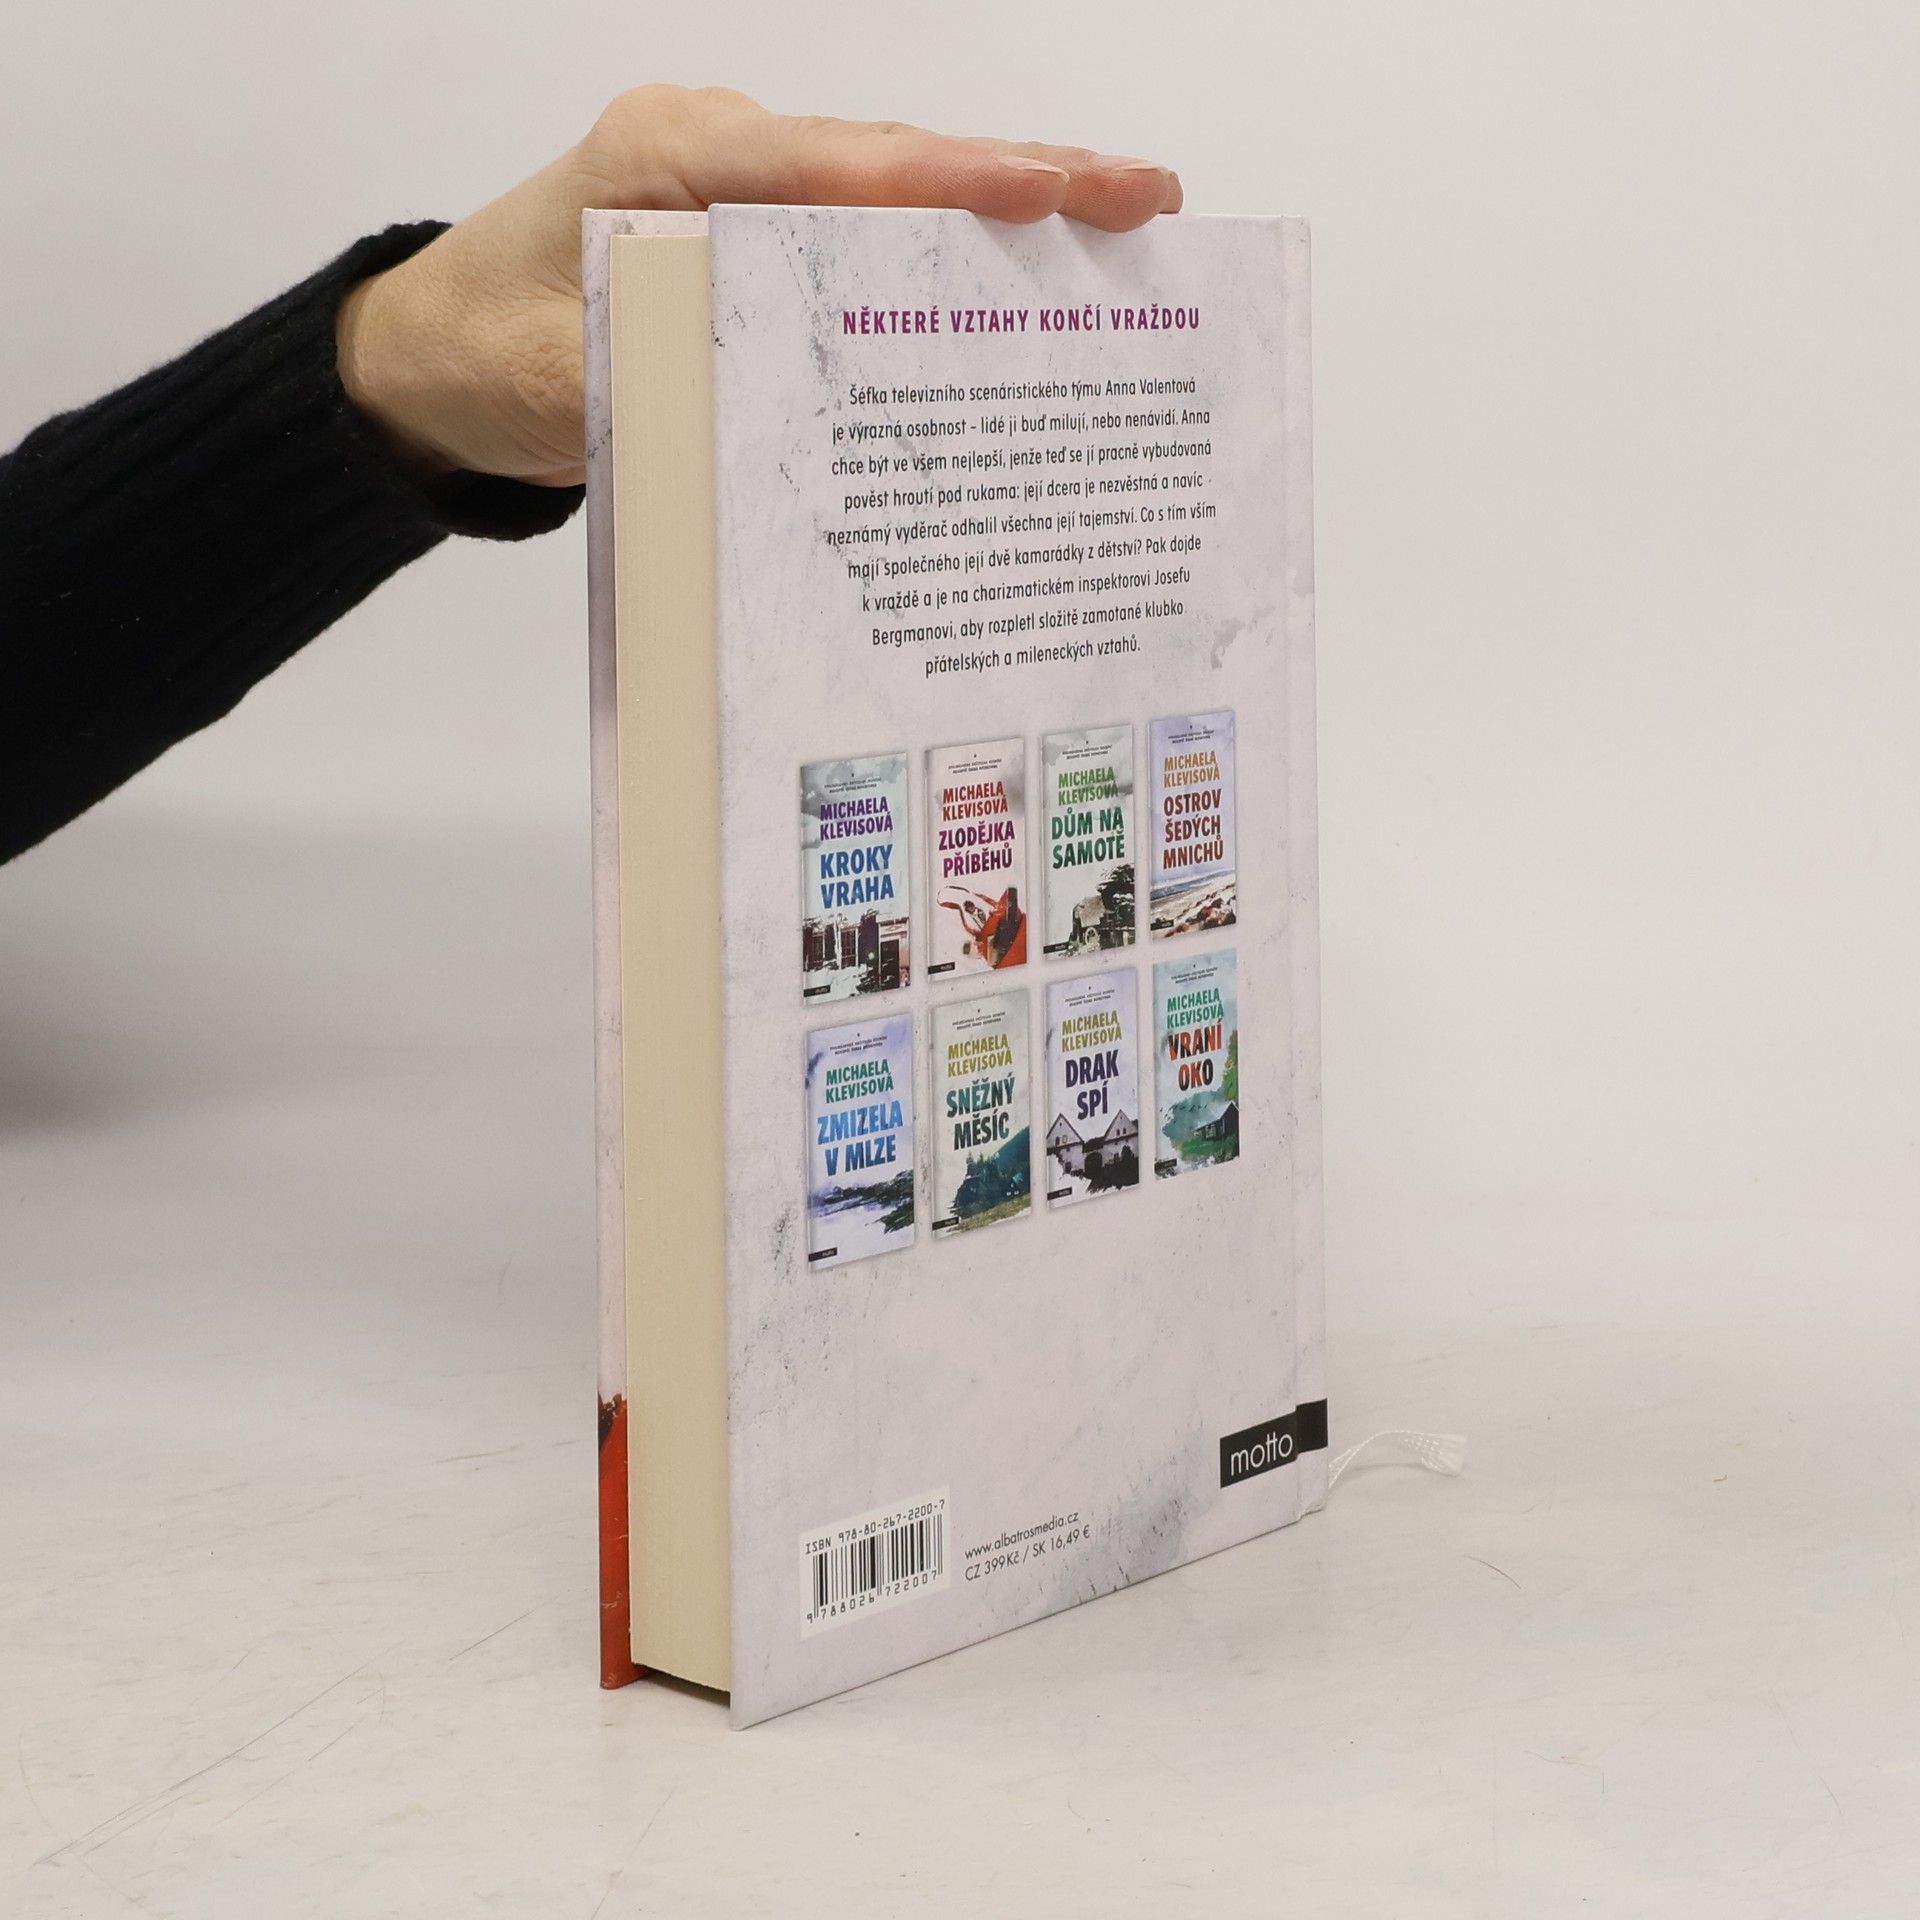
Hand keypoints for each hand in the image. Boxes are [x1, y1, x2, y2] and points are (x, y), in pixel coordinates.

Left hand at [335, 87, 1181, 488]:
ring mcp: (740, 193)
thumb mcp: (552, 377)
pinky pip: (862, 241)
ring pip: (892, 194)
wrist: (431, 356)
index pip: (831, 163)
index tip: (1052, 192)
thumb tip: (773, 380)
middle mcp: (717, 156)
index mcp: (666, 159)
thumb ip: (654, 367)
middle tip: (1145, 200)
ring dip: (1002, 215)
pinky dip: (943, 259)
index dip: (949, 182)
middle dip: (1022, 180)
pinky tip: (1019, 287)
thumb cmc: (482, 352)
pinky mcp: (753, 239)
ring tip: (1119, 233)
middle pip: (891, 162)